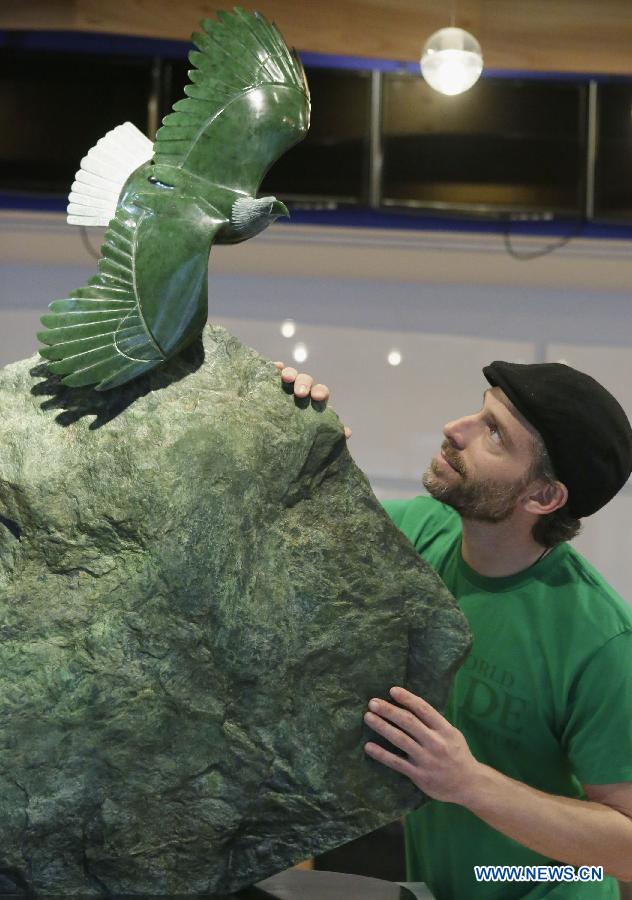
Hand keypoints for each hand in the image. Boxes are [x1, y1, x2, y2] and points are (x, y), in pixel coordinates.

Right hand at [274, 361, 351, 438]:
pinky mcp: (273, 384)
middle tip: (300, 393)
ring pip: (292, 374)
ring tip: (286, 378)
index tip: (318, 397)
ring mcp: (288, 386)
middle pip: (306, 380)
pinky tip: (275, 366)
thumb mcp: (314, 436)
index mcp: (315, 401)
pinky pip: (275, 373)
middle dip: (304, 383)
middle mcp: (303, 390)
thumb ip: (329, 433)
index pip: (321, 392)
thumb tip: (347, 433)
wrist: (281, 437)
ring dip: (290, 374)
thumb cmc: (301, 434)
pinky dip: (276, 368)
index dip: (320, 392)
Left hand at [363, 686, 480, 804]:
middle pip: (408, 722)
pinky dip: (381, 754)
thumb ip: (434, 722)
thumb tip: (410, 705)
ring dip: (382, 727)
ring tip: (368, 717)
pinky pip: (396, 763)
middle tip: (372, 703)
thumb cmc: (457, 754)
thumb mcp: (452, 734)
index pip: (424, 709)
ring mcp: (426, 759)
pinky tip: (368, 746)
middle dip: (389, 710)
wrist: (469, 784)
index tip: (392, 690)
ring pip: (400, 740)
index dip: (407, 698)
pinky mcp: (418, 775)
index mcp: (445, 730)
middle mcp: (435, 742)